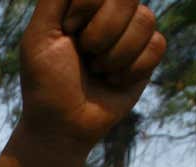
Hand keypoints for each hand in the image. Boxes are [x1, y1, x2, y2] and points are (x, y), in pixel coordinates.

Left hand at [16, 0, 165, 145]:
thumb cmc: (45, 82)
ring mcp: (130, 33)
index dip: (86, 8)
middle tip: (84, 54)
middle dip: (102, 32)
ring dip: (115, 55)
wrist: (63, 126)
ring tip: (97, 70)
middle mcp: (109, 12)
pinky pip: (156, 44)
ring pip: (145, 19)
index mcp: (83, 2)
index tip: (67, 32)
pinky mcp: (147, 56)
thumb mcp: (39, 36)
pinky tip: (114, 81)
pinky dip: (131, 69)